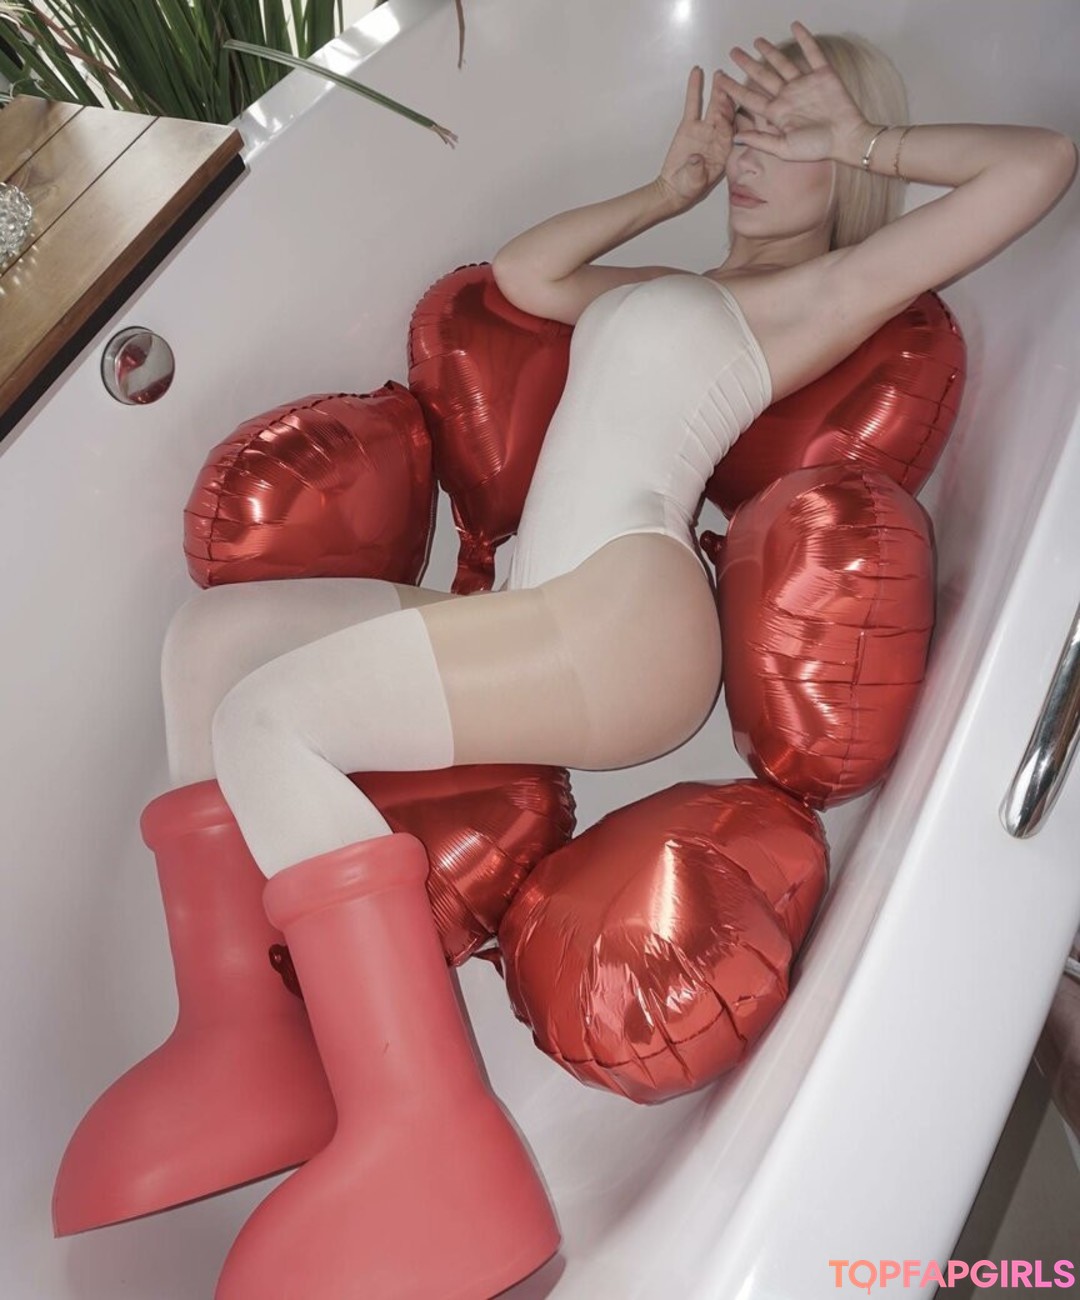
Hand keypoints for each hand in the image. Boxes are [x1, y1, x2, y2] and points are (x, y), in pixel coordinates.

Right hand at [656, 66, 735, 208]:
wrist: (675, 188)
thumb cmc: (688, 188)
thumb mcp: (694, 183)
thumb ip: (697, 171)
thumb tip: (695, 159)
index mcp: (726, 151)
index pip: (730, 131)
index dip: (728, 121)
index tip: (726, 111)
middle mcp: (719, 137)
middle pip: (726, 115)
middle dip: (727, 100)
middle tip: (727, 84)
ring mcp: (706, 128)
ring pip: (714, 106)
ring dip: (718, 90)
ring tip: (718, 75)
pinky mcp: (690, 124)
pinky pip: (693, 104)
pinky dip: (695, 89)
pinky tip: (697, 73)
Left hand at [716, 20, 869, 163]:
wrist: (846, 139)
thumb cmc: (816, 148)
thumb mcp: (784, 149)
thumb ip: (760, 141)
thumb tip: (735, 138)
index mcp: (777, 113)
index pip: (749, 98)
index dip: (734, 89)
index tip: (720, 79)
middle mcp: (788, 96)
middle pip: (762, 76)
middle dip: (747, 64)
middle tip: (733, 52)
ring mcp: (804, 84)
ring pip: (782, 63)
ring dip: (769, 51)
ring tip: (757, 41)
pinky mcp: (823, 74)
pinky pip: (812, 52)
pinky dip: (805, 38)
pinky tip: (795, 26)